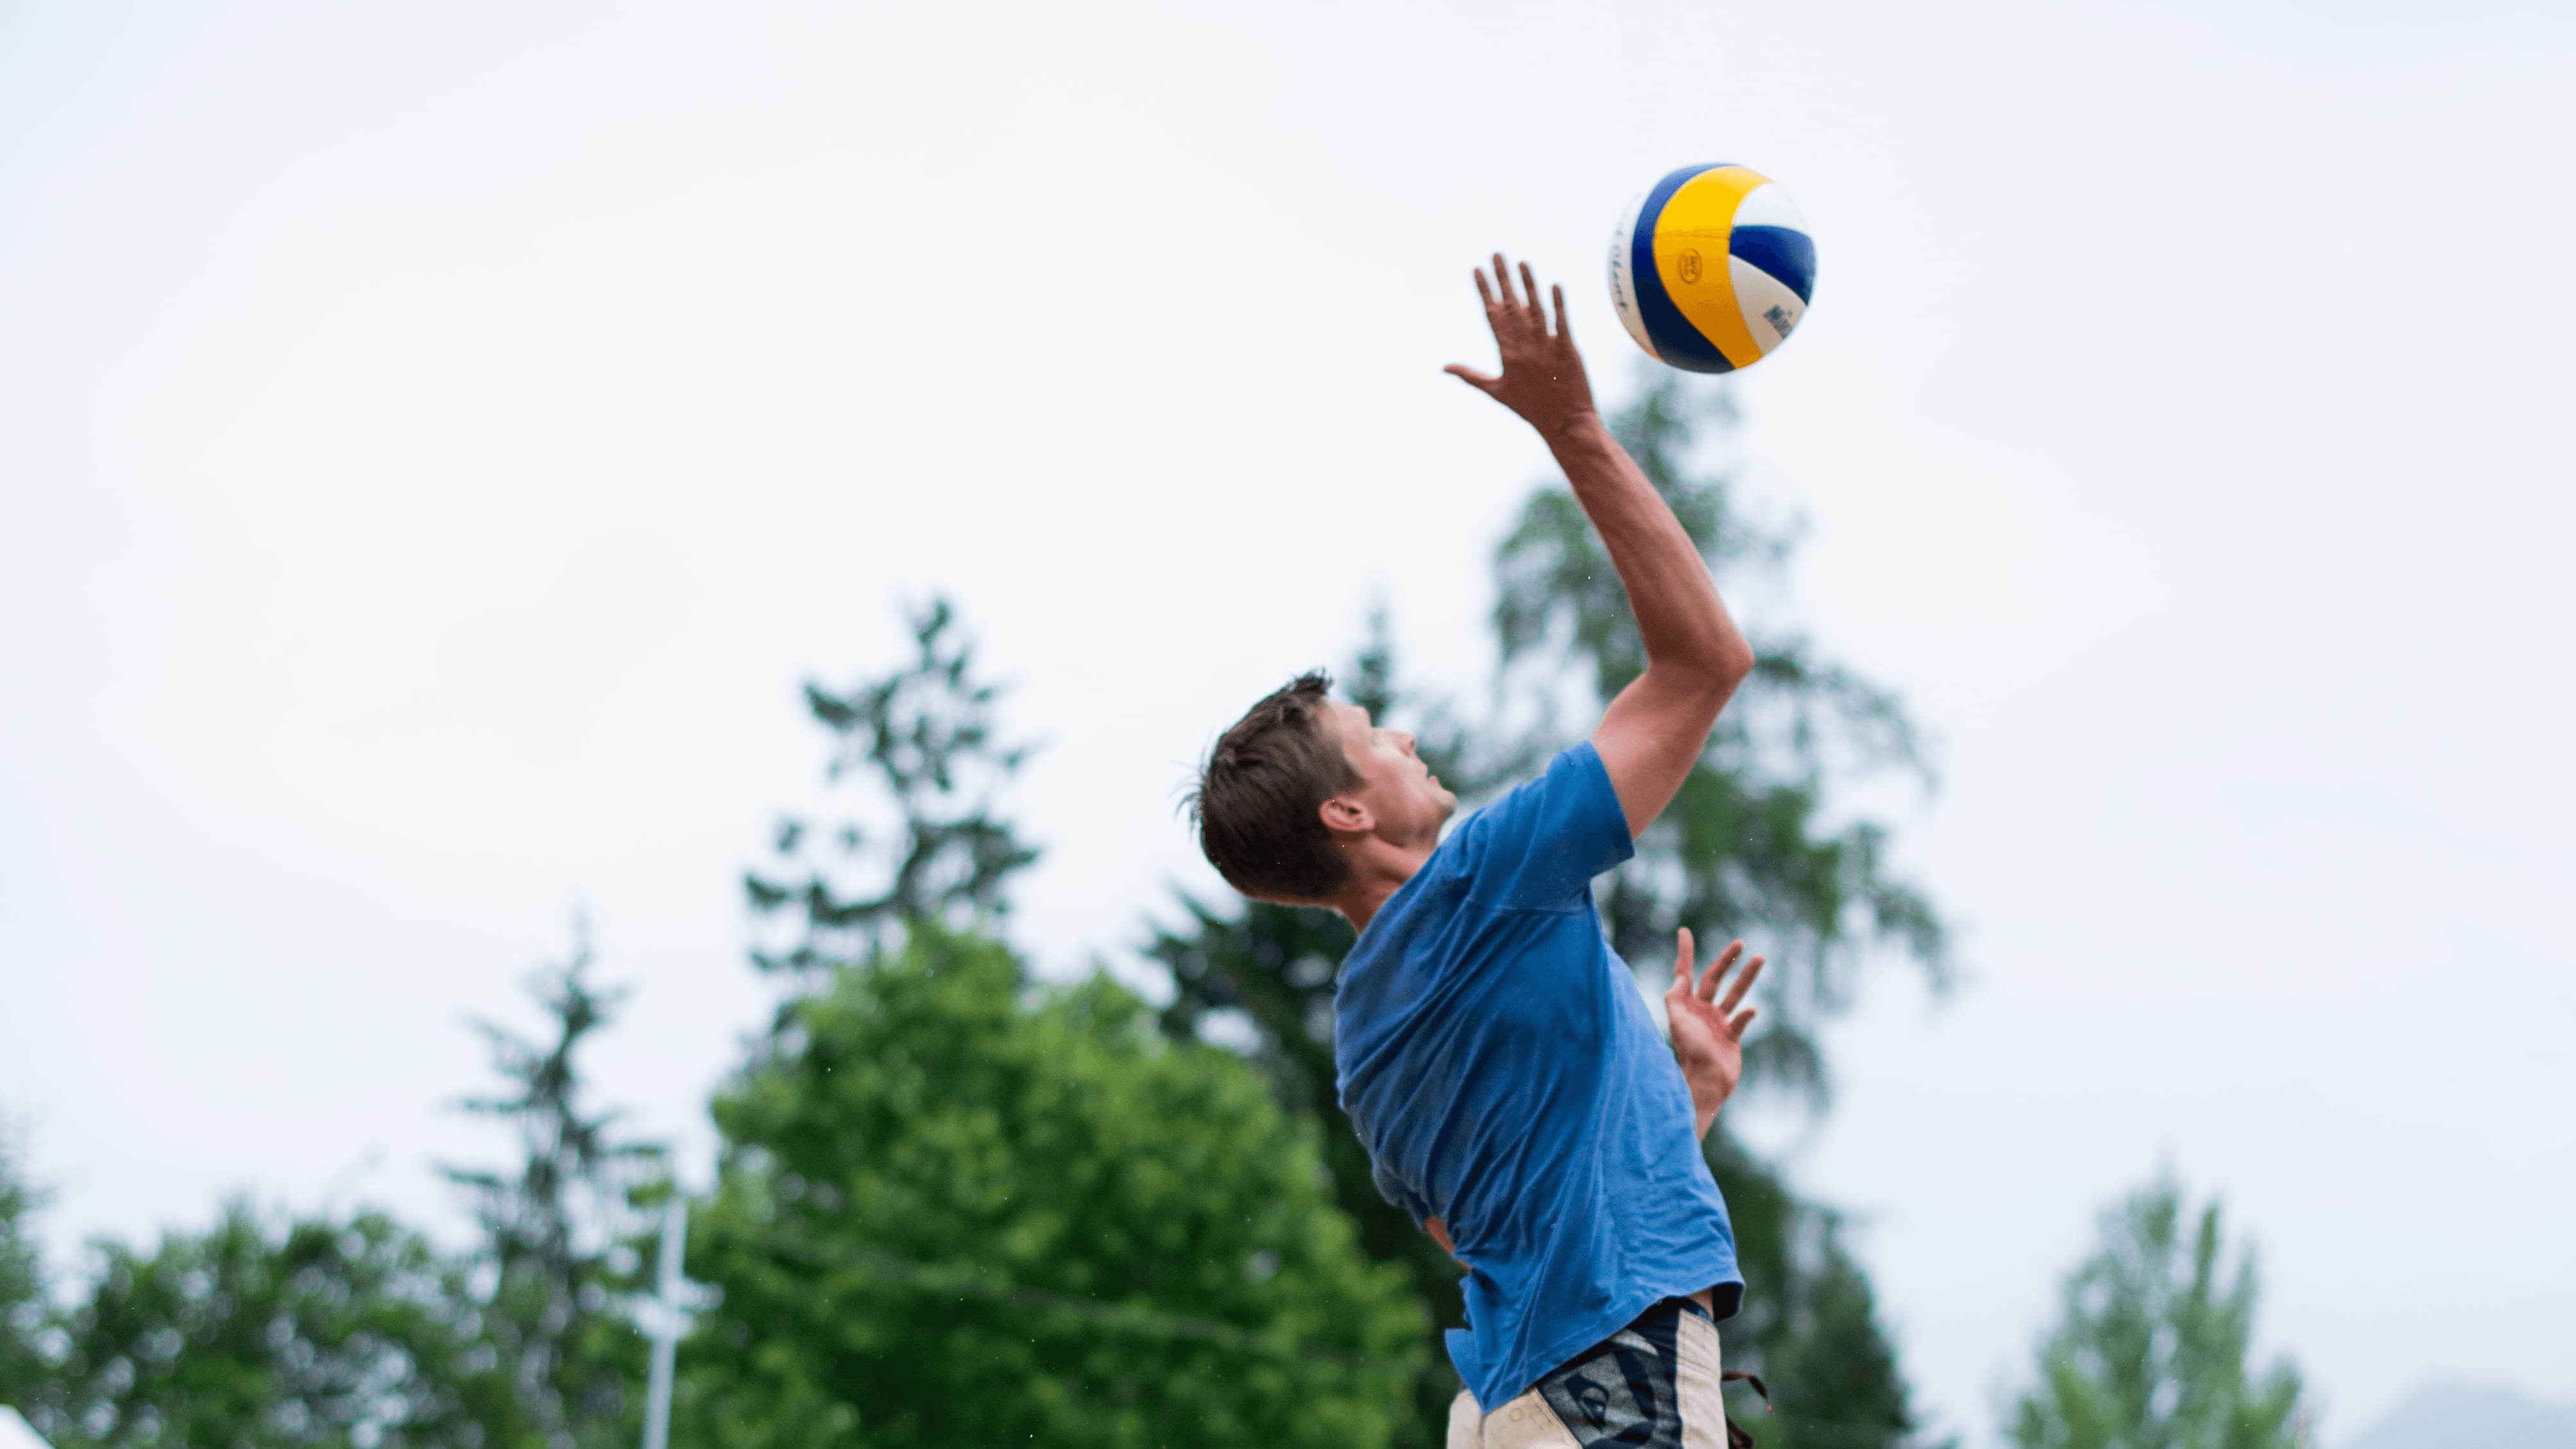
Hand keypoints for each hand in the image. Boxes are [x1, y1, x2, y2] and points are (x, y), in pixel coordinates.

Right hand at [1444, 253, 1598, 441]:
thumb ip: (1470, 376)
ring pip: (1535, 309)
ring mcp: (1547, 347)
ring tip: (1521, 262)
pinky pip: (1562, 322)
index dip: (1485, 290)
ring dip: (1528, 284)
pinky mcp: (1569, 349)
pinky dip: (1559, 304)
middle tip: (1496, 254)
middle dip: (1503, 278)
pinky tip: (1554, 285)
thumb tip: (1444, 368)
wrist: (1565, 424)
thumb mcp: (1496, 392)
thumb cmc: (1530, 409)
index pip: (1492, 314)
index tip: (1477, 269)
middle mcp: (1525, 346)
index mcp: (1506, 353)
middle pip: (1511, 306)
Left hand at [1665, 927, 1762, 1138]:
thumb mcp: (1677, 1021)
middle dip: (1726, 960)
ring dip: (1746, 977)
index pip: (1685, 972)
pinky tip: (1752, 1010)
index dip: (1684, 952)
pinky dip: (1748, 1013)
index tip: (1684, 931)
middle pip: (1714, 978)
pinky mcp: (1732, 1037)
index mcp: (1685, 1005)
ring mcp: (1717, 1023)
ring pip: (1734, 994)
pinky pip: (1742, 1019)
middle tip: (1740, 942)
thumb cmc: (1690, 1052)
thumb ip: (1675, 998)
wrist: (1706, 1082)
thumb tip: (1680, 976)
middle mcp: (1701, 1011)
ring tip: (1760, 958)